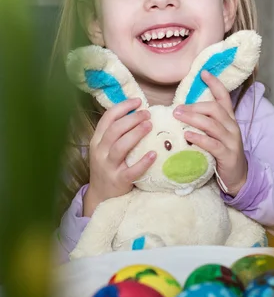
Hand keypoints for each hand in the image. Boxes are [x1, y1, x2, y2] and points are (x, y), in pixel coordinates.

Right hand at [84, 98, 155, 216]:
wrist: (100, 195)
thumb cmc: (108, 166)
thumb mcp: (105, 147)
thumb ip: (116, 132)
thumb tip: (138, 112)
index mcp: (97, 140)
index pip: (107, 118)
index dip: (123, 107)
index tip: (138, 101)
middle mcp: (100, 151)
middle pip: (115, 130)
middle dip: (132, 119)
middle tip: (148, 114)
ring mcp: (108, 167)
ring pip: (120, 147)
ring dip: (136, 134)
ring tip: (150, 125)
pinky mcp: (118, 181)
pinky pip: (131, 171)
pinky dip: (143, 162)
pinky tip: (154, 154)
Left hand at [173, 71, 246, 196]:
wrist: (238, 177)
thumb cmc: (222, 153)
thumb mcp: (216, 134)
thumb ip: (204, 122)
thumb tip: (182, 111)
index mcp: (229, 119)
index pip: (224, 97)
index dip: (215, 83)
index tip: (203, 72)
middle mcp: (231, 126)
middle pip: (214, 109)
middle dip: (195, 106)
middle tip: (177, 108)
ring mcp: (231, 140)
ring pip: (212, 124)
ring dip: (193, 118)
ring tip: (177, 117)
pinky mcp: (227, 155)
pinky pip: (212, 144)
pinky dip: (199, 138)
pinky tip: (187, 136)